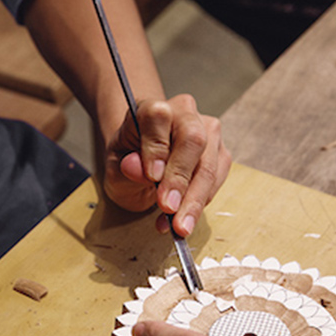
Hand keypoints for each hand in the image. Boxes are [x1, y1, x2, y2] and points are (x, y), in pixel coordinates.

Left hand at [102, 94, 230, 236]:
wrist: (145, 163)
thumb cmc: (130, 161)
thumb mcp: (115, 168)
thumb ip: (123, 169)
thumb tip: (135, 167)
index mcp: (151, 109)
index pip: (157, 117)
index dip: (156, 147)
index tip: (152, 177)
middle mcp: (183, 114)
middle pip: (193, 139)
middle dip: (181, 179)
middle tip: (169, 209)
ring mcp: (207, 132)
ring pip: (208, 164)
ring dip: (194, 200)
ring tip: (177, 225)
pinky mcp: (220, 154)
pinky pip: (216, 180)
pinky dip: (200, 204)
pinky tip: (182, 220)